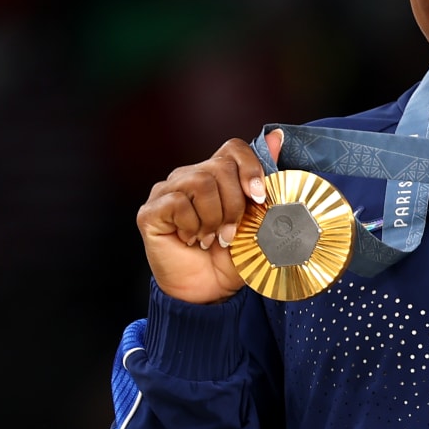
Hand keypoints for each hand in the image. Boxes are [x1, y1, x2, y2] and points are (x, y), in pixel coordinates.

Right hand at [137, 130, 283, 304]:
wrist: (208, 292)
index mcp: (215, 176)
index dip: (250, 168)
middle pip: (219, 167)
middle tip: (230, 233)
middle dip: (234, 205)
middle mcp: (188, 177)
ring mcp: (166, 192)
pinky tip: (191, 240)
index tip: (259, 197)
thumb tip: (277, 136)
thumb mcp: (256, 221)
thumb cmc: (231, 258)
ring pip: (200, 183)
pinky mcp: (150, 211)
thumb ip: (263, 182)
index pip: (233, 149)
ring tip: (212, 239)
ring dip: (214, 218)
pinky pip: (178, 204)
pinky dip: (192, 226)